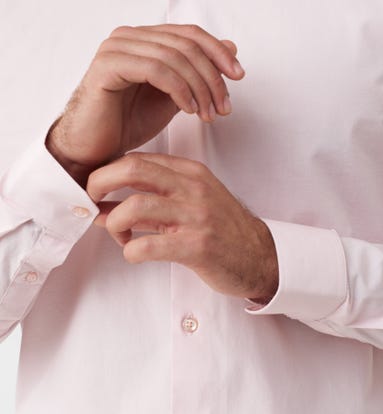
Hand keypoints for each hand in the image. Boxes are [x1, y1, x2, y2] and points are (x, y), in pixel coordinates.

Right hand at [46, 24, 244, 185]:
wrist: (96, 148)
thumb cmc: (129, 122)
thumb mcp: (176, 95)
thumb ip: (198, 71)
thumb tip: (231, 47)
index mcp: (144, 38)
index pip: (190, 34)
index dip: (219, 52)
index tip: (239, 76)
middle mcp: (129, 36)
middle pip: (186, 44)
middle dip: (212, 76)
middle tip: (224, 106)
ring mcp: (116, 47)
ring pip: (174, 56)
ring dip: (199, 87)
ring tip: (208, 114)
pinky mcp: (108, 65)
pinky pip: (156, 69)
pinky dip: (179, 90)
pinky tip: (189, 110)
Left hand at [87, 152, 278, 300]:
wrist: (259, 255)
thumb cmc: (222, 228)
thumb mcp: (193, 200)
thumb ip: (155, 198)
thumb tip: (106, 207)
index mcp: (190, 173)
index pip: (138, 159)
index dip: (108, 172)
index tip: (97, 190)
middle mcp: (192, 188)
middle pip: (133, 170)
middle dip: (100, 183)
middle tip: (92, 202)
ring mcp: (195, 216)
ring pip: (135, 207)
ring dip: (114, 223)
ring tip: (119, 235)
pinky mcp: (197, 246)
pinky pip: (148, 245)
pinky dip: (130, 250)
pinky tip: (135, 253)